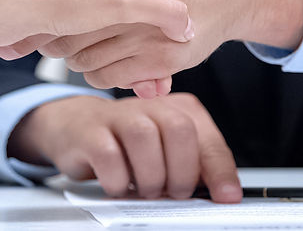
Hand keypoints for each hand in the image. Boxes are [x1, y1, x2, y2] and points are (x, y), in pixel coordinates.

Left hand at [0, 0, 302, 89]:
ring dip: (74, 57)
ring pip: (84, 59)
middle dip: (51, 38)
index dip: (42, 12)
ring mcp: (151, 30)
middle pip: (68, 32)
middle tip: (47, 34)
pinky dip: (95, 73)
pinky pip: (108, 76)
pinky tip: (99, 59)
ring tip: (79, 43)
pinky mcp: (164, 58)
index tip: (34, 16)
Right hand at [8, 94, 240, 201]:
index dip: (219, 171)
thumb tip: (223, 194)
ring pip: (144, 137)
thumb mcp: (166, 152)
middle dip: (181, 171)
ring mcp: (118, 114)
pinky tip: (119, 185)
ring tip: (144, 189)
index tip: (226, 197)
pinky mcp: (90, 131)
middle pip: (179, 129)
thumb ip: (194, 167)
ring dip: (149, 176)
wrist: (77, 126)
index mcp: (176, 109)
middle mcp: (150, 105)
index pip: (207, 138)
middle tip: (172, 192)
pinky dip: (118, 180)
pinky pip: (108, 155)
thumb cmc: (127, 143)